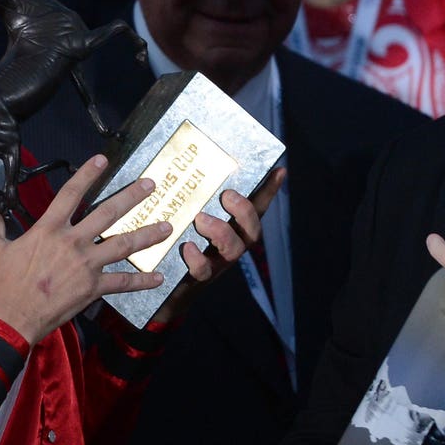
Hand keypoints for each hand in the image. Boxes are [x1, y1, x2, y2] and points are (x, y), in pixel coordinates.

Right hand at [0, 154, 170, 343]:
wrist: (11, 317)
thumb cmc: (4, 283)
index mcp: (49, 229)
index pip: (71, 193)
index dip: (87, 175)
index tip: (103, 160)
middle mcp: (73, 241)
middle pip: (108, 213)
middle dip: (132, 197)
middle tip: (152, 185)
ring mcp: (86, 264)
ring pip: (123, 244)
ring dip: (147, 235)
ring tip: (168, 226)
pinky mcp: (93, 288)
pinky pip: (122, 283)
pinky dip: (141, 281)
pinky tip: (158, 278)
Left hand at [153, 167, 285, 322]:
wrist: (165, 285)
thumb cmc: (179, 238)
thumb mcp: (189, 214)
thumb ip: (196, 196)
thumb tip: (189, 160)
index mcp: (234, 226)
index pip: (257, 206)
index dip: (269, 190)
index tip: (279, 170)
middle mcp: (233, 243)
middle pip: (252, 229)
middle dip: (244, 211)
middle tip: (228, 196)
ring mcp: (218, 262)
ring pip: (234, 249)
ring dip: (221, 231)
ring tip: (200, 218)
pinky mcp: (199, 277)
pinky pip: (203, 271)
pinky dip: (197, 259)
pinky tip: (187, 247)